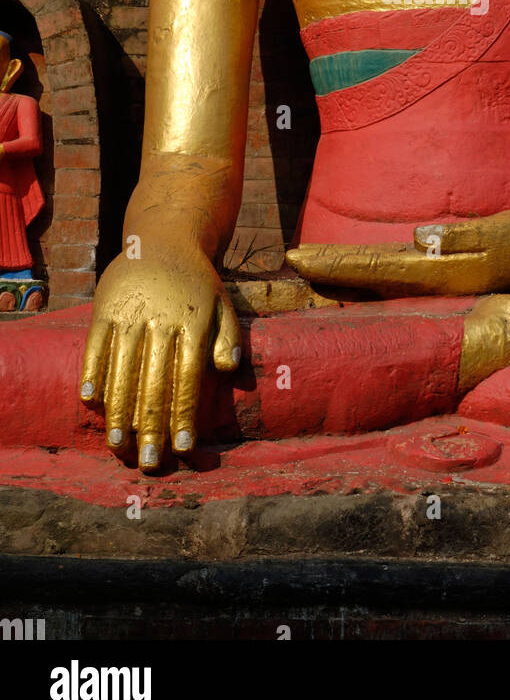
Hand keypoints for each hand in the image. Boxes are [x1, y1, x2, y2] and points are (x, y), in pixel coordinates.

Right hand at [79, 245, 240, 471]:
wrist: (163, 238)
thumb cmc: (197, 280)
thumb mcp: (223, 303)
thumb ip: (229, 336)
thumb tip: (229, 370)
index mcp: (192, 322)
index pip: (188, 377)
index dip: (185, 414)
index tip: (184, 448)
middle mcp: (160, 320)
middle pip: (154, 383)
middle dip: (152, 427)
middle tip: (150, 462)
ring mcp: (129, 314)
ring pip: (122, 371)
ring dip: (119, 412)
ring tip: (119, 445)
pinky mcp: (104, 308)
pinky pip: (95, 347)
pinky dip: (92, 374)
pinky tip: (91, 402)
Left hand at [286, 195, 509, 295]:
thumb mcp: (503, 236)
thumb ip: (464, 238)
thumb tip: (420, 240)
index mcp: (440, 272)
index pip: (374, 268)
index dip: (333, 265)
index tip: (296, 258)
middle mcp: (433, 279)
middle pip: (367, 276)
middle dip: (327, 272)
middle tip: (287, 262)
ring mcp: (440, 278)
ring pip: (380, 278)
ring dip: (344, 275)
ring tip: (309, 269)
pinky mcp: (449, 271)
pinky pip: (399, 275)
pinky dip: (372, 273)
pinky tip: (357, 275)